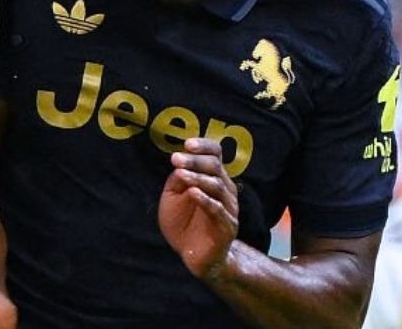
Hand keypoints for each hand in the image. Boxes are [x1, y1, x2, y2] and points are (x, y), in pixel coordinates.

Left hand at [159, 137, 238, 281]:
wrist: (195, 257)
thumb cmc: (184, 223)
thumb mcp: (173, 197)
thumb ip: (177, 180)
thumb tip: (179, 163)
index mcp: (214, 178)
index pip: (216, 154)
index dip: (204, 146)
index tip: (187, 144)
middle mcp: (225, 190)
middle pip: (216, 167)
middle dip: (195, 160)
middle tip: (176, 158)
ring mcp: (228, 208)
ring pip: (217, 185)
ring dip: (197, 177)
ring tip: (180, 173)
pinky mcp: (227, 227)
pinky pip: (218, 209)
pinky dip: (205, 199)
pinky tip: (192, 193)